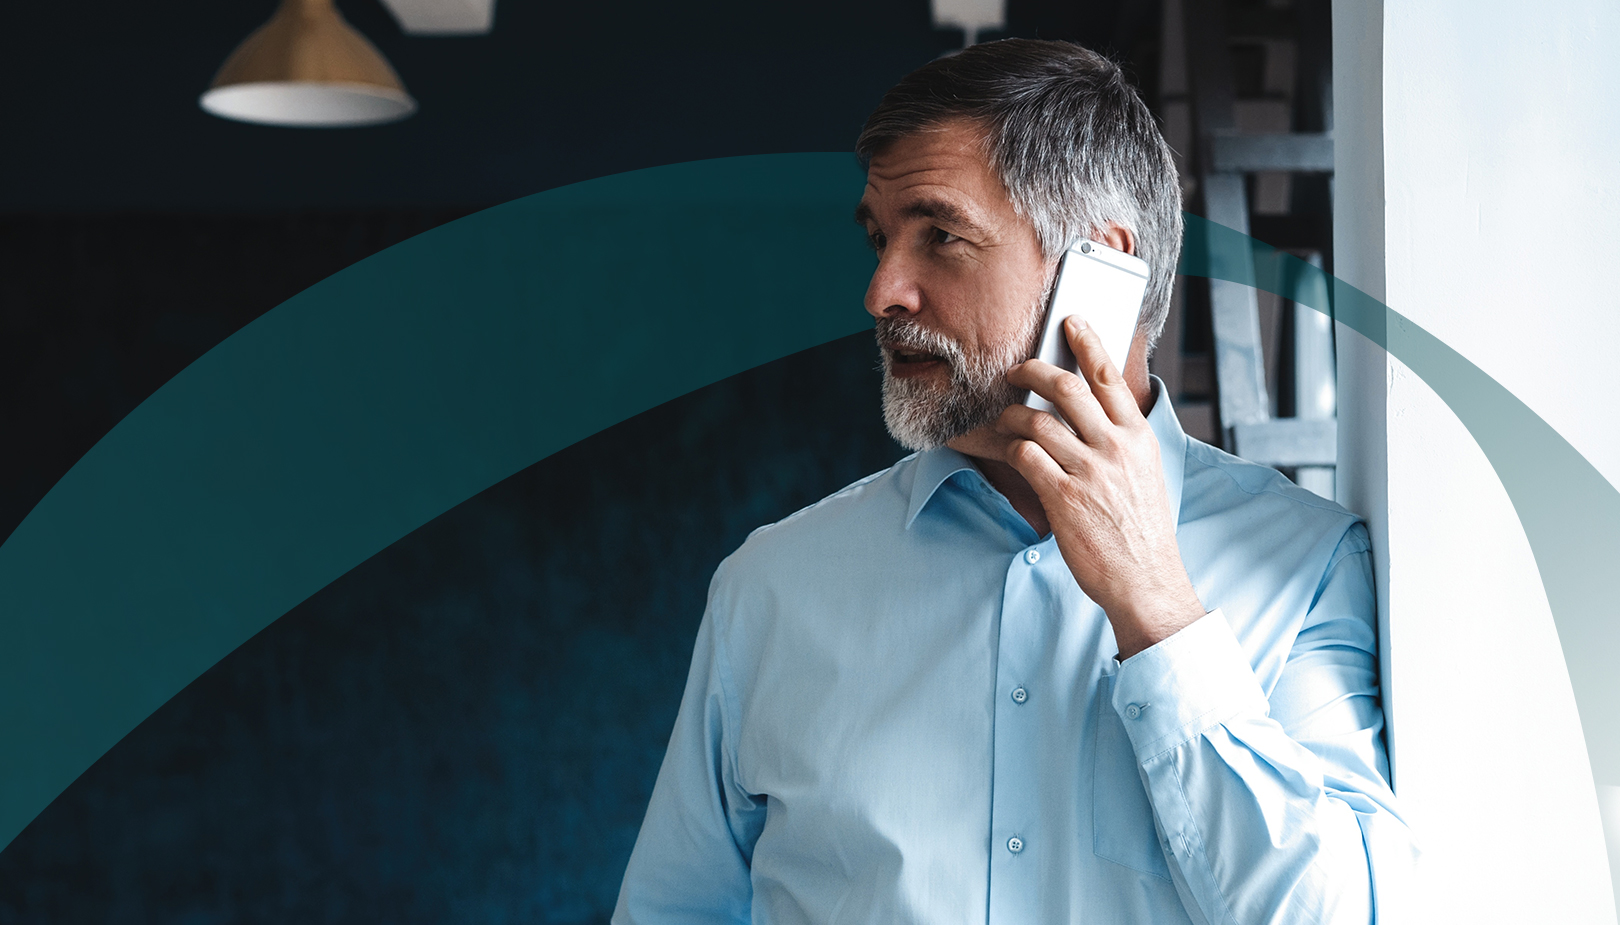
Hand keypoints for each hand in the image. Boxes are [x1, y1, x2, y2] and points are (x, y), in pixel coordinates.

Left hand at [997, 316, 1204, 659]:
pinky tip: (1013, 451)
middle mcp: (1115, 448)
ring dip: (1013, 413)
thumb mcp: (1145, 473)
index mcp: (1137, 437)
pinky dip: (1013, 447)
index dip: (1087, 342)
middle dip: (1033, 370)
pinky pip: (1026, 455)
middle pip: (1066, 387)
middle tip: (1017, 370)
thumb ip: (1122, 439)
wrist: (1145, 579)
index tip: (1070, 322)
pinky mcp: (1063, 498)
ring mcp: (1088, 472)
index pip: (1109, 377)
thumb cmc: (1141, 527)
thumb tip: (1096, 408)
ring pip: (1037, 420)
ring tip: (1006, 418)